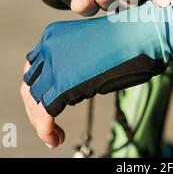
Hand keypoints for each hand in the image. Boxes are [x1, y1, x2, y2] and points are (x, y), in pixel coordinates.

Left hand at [21, 0, 172, 145]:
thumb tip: (74, 87)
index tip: (49, 102)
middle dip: (38, 106)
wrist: (141, 34)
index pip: (34, 68)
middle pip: (31, 84)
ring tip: (54, 135)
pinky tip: (55, 138)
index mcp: (53, 36)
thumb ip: (77, 63)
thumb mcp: (93, 49)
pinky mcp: (64, 84)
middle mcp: (48, 48)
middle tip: (49, 122)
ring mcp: (54, 65)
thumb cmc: (128, 40)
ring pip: (35, 101)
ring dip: (41, 121)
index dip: (40, 89)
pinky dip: (46, 130)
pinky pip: (46, 114)